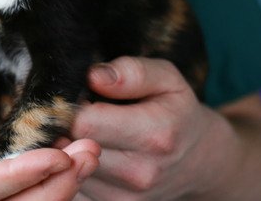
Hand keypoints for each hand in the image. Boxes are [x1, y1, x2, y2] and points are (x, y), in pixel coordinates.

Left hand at [64, 57, 229, 199]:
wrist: (198, 162)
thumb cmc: (176, 112)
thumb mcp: (167, 79)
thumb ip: (132, 72)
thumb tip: (94, 76)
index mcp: (154, 134)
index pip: (85, 123)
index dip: (69, 106)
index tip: (74, 96)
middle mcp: (139, 172)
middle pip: (71, 147)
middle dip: (63, 126)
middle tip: (72, 113)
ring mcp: (125, 197)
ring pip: (67, 168)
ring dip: (66, 147)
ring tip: (83, 131)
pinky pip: (73, 185)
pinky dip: (72, 166)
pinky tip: (85, 151)